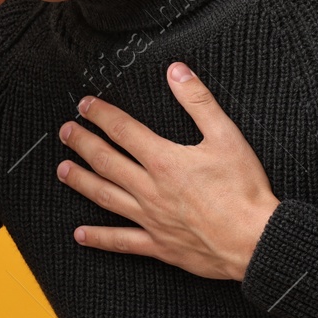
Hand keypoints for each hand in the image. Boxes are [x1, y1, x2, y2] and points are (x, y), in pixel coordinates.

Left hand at [55, 62, 279, 280]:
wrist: (254, 239)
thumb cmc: (244, 190)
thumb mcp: (226, 136)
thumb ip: (198, 101)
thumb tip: (176, 72)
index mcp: (164, 160)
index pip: (123, 130)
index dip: (101, 115)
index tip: (85, 106)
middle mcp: (150, 189)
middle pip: (106, 161)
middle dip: (83, 143)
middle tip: (65, 132)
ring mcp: (151, 219)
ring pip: (106, 197)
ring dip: (81, 182)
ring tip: (63, 171)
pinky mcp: (159, 245)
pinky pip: (122, 242)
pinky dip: (99, 238)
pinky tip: (81, 234)